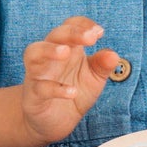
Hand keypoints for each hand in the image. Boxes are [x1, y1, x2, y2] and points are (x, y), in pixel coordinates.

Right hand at [21, 15, 124, 145]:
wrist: (54, 121)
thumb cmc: (73, 91)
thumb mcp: (94, 78)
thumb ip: (102, 65)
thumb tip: (113, 55)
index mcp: (67, 48)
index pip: (70, 26)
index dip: (83, 25)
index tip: (99, 33)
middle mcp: (50, 57)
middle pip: (54, 35)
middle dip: (71, 33)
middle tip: (90, 38)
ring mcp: (38, 74)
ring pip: (34, 53)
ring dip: (49, 50)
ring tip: (66, 52)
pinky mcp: (33, 95)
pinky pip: (40, 87)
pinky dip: (55, 89)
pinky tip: (72, 92)